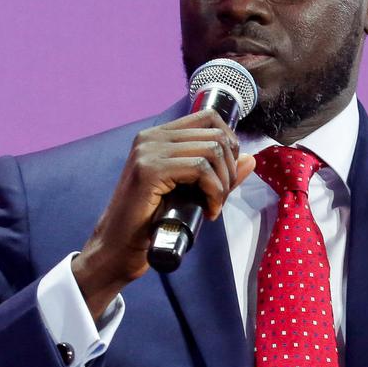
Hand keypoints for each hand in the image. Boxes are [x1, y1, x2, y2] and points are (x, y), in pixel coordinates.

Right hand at [72, 110, 255, 318]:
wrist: (117, 249)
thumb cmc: (150, 224)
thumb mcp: (189, 193)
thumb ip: (218, 174)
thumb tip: (250, 159)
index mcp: (158, 136)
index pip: (209, 117)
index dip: (230, 142)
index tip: (226, 174)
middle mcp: (151, 137)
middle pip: (216, 134)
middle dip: (229, 169)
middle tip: (220, 198)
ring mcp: (148, 151)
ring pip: (212, 150)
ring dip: (223, 183)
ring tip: (214, 206)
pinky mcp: (149, 171)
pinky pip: (200, 169)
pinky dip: (214, 191)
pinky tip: (208, 211)